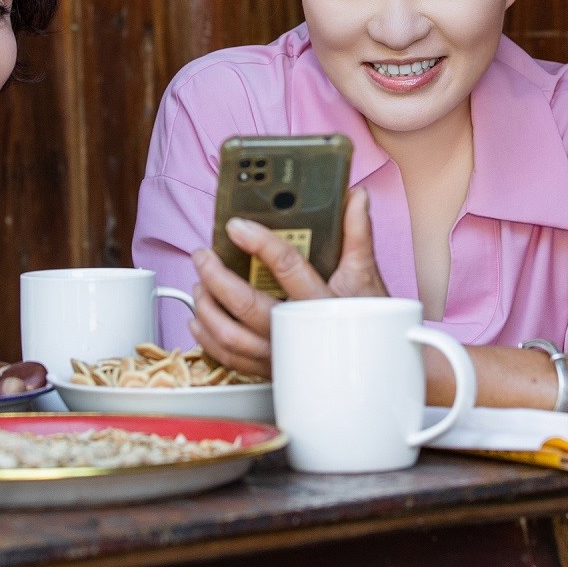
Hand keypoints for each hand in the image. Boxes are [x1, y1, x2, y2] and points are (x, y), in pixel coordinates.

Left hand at [188, 188, 384, 376]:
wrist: (367, 361)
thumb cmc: (364, 319)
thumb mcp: (365, 274)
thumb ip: (357, 233)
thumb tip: (355, 198)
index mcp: (320, 302)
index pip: (287, 266)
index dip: (259, 242)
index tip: (237, 226)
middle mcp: (295, 331)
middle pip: (246, 304)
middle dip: (216, 276)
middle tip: (203, 255)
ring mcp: (279, 354)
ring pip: (230, 335)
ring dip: (207, 307)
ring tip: (200, 283)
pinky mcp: (268, 368)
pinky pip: (229, 358)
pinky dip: (208, 338)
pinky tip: (201, 319)